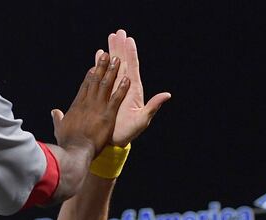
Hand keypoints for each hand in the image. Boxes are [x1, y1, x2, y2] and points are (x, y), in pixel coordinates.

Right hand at [51, 52, 129, 155]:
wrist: (74, 151)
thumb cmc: (66, 142)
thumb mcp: (59, 128)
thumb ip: (58, 118)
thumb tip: (55, 112)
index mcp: (77, 106)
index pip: (85, 87)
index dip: (90, 76)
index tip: (93, 67)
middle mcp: (87, 103)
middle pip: (95, 81)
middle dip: (101, 66)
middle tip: (106, 54)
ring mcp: (98, 108)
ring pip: (106, 85)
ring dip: (112, 71)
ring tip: (117, 59)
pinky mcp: (107, 116)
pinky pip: (116, 99)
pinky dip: (122, 88)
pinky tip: (127, 79)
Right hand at [101, 29, 170, 146]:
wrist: (114, 140)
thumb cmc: (130, 131)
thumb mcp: (143, 119)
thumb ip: (153, 106)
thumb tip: (167, 94)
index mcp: (133, 90)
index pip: (132, 67)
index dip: (131, 53)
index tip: (129, 39)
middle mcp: (124, 86)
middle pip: (122, 62)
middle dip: (120, 46)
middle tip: (118, 32)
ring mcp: (114, 88)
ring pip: (112, 66)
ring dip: (110, 52)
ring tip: (109, 38)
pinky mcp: (104, 92)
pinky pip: (101, 75)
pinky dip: (99, 65)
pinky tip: (98, 55)